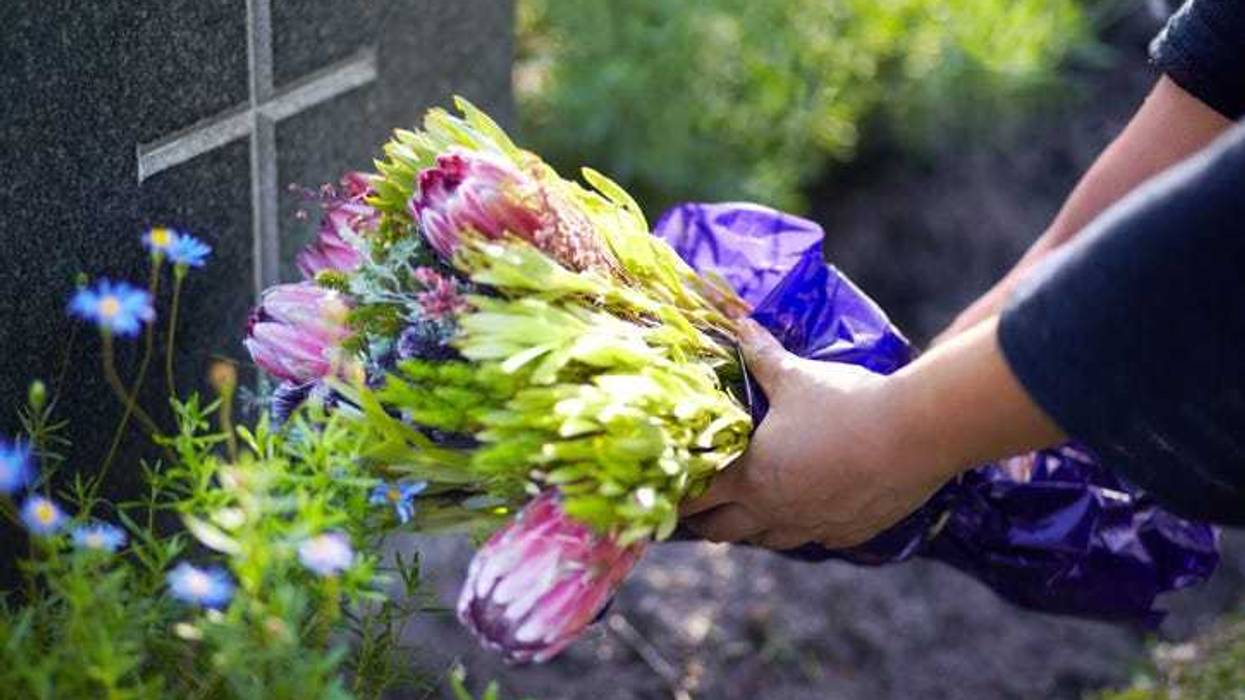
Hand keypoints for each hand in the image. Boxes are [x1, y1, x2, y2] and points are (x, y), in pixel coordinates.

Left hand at [680, 320, 953, 549]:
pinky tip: (807, 509)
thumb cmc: (845, 404)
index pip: (696, 498)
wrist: (914, 436)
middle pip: (722, 531)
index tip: (667, 491)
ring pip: (767, 541)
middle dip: (706, 519)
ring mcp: (812, 527)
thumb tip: (739, 324)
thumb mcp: (796, 376)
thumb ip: (762, 356)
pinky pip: (813, 538)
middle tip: (699, 506)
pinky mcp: (848, 533)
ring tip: (748, 509)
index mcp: (751, 477)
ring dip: (752, 527)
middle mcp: (775, 512)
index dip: (678, 496)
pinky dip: (801, 527)